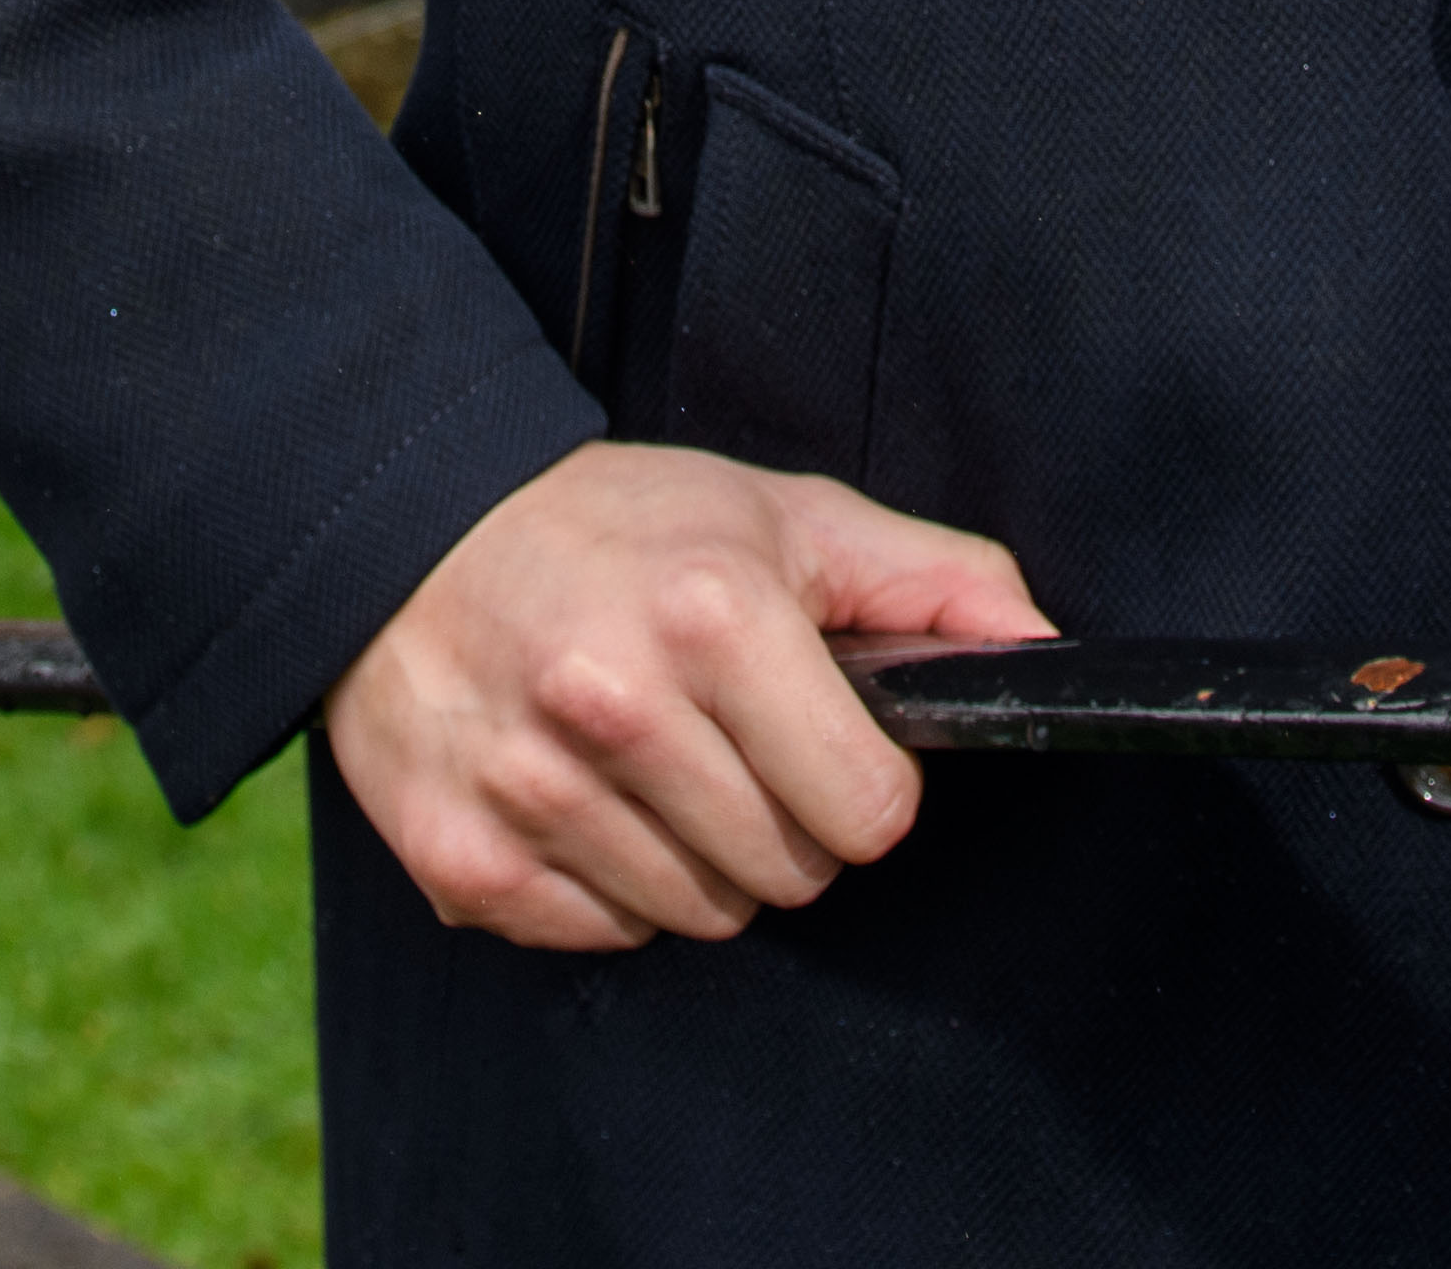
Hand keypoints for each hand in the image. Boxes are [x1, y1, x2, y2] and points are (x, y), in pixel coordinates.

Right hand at [325, 441, 1052, 953]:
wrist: (404, 532)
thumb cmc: (613, 527)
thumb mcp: (783, 517)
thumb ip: (931, 582)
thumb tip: (1046, 651)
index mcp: (714, 616)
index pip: (870, 813)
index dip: (863, 785)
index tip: (822, 741)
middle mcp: (615, 706)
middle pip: (791, 878)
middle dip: (783, 824)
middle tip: (726, 744)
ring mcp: (532, 792)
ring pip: (700, 916)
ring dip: (696, 858)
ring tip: (647, 761)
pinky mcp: (465, 862)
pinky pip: (604, 933)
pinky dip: (608, 884)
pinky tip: (580, 794)